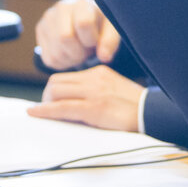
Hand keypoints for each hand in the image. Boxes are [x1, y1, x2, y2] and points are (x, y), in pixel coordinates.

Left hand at [26, 65, 143, 131]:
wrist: (152, 113)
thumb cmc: (135, 106)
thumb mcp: (114, 89)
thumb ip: (95, 90)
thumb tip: (73, 101)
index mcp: (100, 72)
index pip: (67, 76)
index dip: (54, 89)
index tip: (52, 101)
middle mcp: (94, 78)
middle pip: (56, 81)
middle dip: (46, 96)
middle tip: (47, 109)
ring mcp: (93, 92)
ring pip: (55, 91)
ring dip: (45, 104)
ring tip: (46, 114)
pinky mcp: (93, 108)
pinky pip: (61, 107)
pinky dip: (44, 111)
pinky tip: (35, 113)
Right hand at [35, 0, 120, 69]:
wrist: (84, 15)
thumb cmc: (100, 22)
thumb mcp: (111, 28)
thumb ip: (110, 41)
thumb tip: (104, 57)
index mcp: (82, 4)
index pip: (83, 23)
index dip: (91, 39)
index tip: (95, 42)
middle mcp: (61, 8)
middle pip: (64, 38)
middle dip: (80, 52)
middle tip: (88, 51)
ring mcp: (47, 19)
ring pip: (56, 52)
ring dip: (71, 59)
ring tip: (80, 51)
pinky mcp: (40, 31)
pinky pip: (49, 58)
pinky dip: (62, 63)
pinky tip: (70, 54)